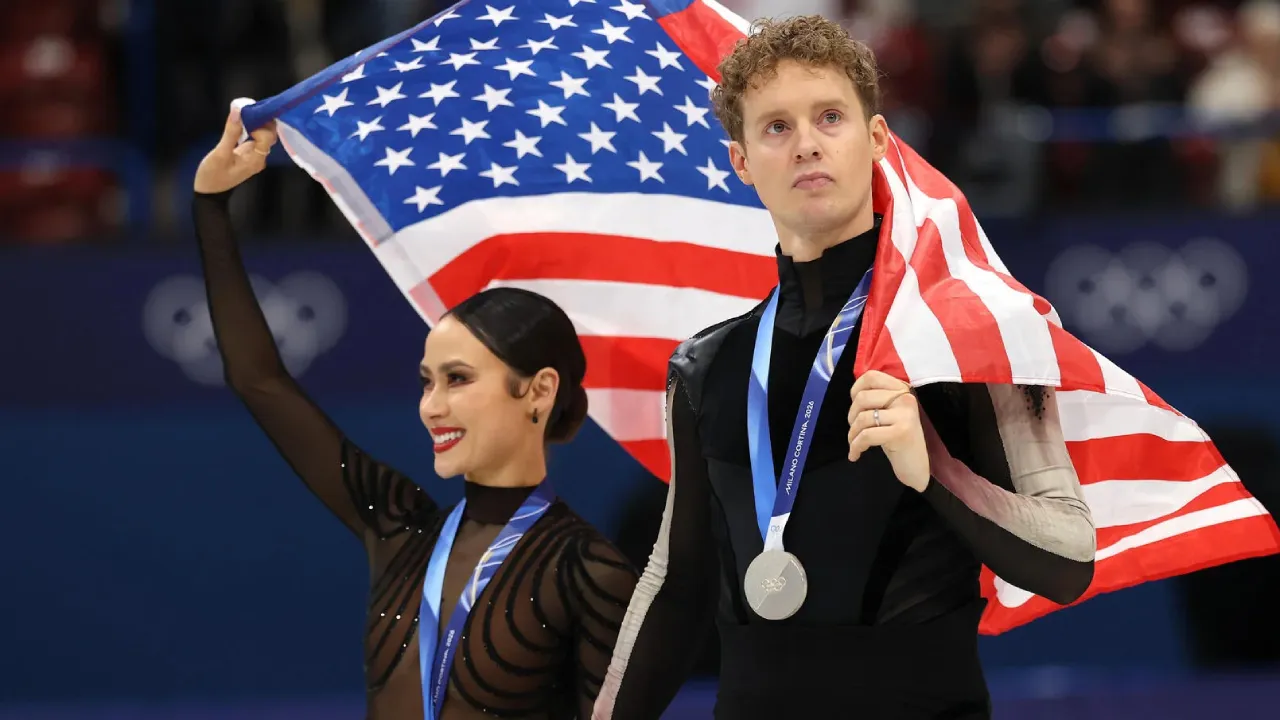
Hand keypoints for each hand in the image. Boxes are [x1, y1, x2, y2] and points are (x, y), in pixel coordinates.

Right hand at [194, 103, 277, 193]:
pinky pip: (254, 139)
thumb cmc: (212, 176)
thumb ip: (231, 133)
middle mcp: (260, 158)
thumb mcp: (220, 153)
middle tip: (245, 109)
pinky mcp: (248, 155)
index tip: (245, 116)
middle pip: (269, 135)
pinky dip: (250, 129)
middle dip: (260, 120)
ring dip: (255, 123)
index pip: (268, 136)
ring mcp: (255, 157)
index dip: (259, 124)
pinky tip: (241, 122)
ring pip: (262, 136)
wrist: (209, 193)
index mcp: (256, 159)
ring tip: (242, 113)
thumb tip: (238, 111)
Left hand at [847, 370, 929, 491]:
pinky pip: (867, 435)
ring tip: (855, 444)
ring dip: (853, 434)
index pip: (871, 376)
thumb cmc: (897, 439)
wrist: (916, 466)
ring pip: (863, 417)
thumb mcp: (888, 414)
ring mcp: (905, 414)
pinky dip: (856, 446)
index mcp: (901, 390)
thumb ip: (875, 400)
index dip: (855, 390)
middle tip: (854, 431)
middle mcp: (905, 398)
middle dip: (851, 417)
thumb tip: (854, 394)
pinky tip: (855, 455)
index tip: (854, 408)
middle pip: (863, 398)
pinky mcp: (901, 432)